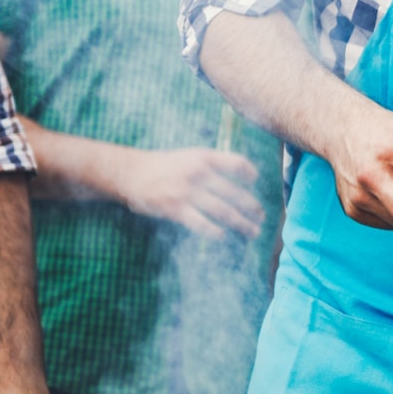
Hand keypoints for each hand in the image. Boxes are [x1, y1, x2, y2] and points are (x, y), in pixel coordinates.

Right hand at [120, 148, 266, 239]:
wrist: (131, 173)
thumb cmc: (164, 166)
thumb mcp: (189, 156)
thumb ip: (213, 164)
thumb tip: (242, 179)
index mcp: (203, 157)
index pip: (236, 163)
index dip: (250, 173)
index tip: (255, 182)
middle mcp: (198, 173)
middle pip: (234, 193)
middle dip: (251, 208)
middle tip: (261, 217)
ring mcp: (187, 192)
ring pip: (223, 212)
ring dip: (241, 224)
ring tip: (252, 232)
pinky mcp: (175, 209)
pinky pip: (202, 224)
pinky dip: (216, 232)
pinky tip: (224, 237)